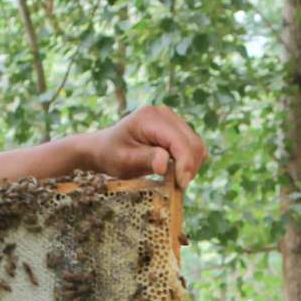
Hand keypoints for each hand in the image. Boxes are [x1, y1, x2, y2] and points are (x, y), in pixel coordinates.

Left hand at [87, 106, 206, 185]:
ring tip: (175, 179)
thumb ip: (146, 159)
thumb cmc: (111, 155)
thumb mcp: (125, 160)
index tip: (181, 185)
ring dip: (191, 165)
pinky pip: (193, 146)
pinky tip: (176, 170)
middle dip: (190, 167)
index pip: (178, 141)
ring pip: (196, 145)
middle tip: (178, 186)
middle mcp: (164, 113)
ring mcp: (172, 119)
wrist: (104, 148)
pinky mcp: (176, 128)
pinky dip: (189, 161)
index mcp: (149, 118)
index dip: (185, 164)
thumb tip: (164, 164)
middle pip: (193, 143)